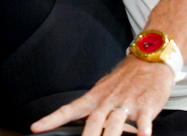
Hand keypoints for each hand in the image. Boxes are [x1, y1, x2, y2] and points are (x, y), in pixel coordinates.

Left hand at [32, 57, 173, 135]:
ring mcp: (127, 102)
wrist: (149, 58)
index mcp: (95, 97)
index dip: (52, 119)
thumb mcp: (105, 89)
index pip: (70, 109)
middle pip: (93, 121)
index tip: (36, 127)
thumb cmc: (127, 77)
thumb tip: (81, 122)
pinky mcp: (146, 105)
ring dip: (110, 135)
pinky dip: (142, 129)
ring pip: (115, 122)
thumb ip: (95, 107)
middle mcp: (108, 100)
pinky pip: (143, 119)